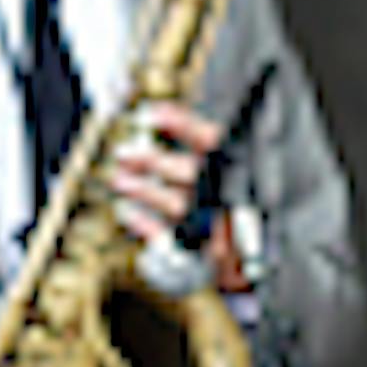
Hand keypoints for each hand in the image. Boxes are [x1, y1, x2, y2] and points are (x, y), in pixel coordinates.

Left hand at [110, 102, 247, 289]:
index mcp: (238, 167)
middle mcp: (229, 194)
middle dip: (152, 161)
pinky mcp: (204, 252)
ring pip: (176, 203)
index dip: (179, 123)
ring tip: (118, 180)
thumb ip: (200, 141)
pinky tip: (127, 211)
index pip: (210, 138)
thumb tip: (154, 114)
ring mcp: (216, 224)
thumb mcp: (224, 166)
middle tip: (121, 154)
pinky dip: (144, 223)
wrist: (249, 251)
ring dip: (143, 190)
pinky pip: (168, 237)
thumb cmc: (230, 197)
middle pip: (188, 172)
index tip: (148, 115)